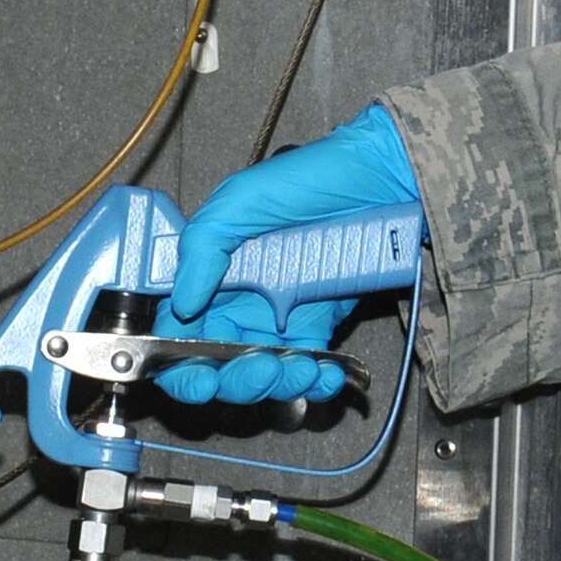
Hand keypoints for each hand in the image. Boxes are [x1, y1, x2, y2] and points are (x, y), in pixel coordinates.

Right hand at [152, 105, 418, 406]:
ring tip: (300, 370)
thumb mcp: (244, 199)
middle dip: (234, 381)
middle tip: (260, 370)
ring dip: (277, 385)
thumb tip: (181, 303)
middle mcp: (241, 298)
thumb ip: (203, 247)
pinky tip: (325, 375)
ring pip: (263, 373)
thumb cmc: (312, 176)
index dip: (178, 361)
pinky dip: (316, 381)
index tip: (200, 376)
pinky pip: (309, 366)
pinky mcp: (321, 323)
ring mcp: (281, 314)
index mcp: (211, 271)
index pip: (177, 329)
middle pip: (217, 364)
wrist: (383, 179)